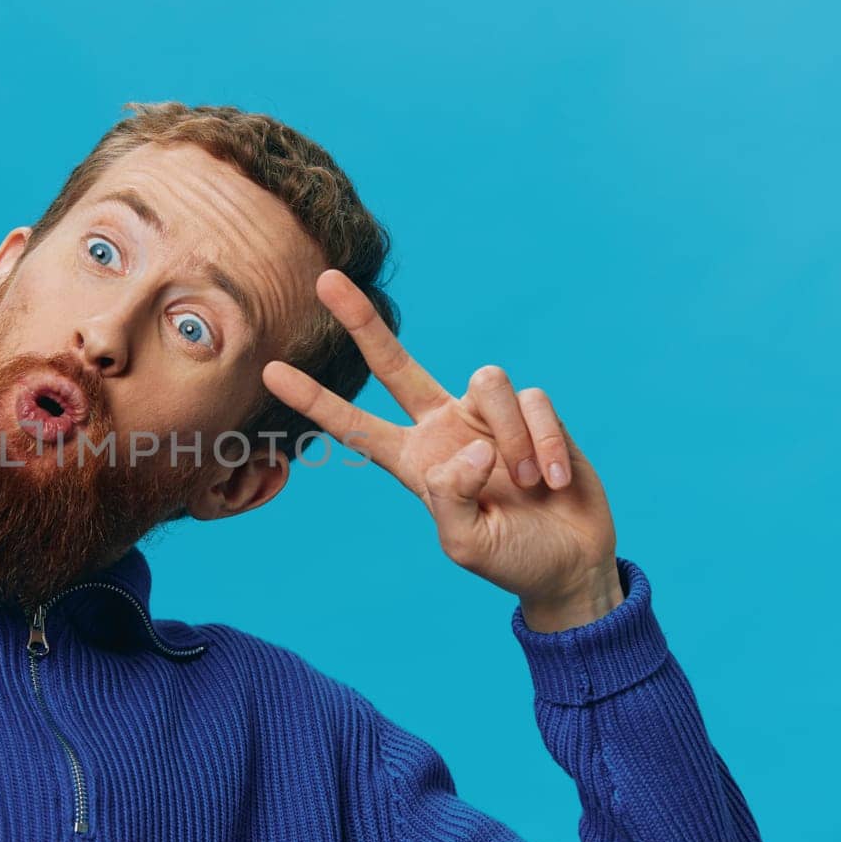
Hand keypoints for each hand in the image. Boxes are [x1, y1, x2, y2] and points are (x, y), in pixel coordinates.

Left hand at [263, 269, 623, 631]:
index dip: (315, 400)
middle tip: (325, 279)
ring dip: (513, 437)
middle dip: (361, 322)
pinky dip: (545, 444)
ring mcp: (487, 416)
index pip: (354, 425)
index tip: (270, 372)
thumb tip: (469, 447)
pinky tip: (554, 481)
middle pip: (395, 363)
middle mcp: (444, 428)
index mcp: (415, 462)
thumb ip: (451, 499)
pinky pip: (534, 402)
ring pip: (489, 382)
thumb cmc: (511, 558)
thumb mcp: (467, 544)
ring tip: (530, 484)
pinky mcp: (532, 411)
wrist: (570, 562)